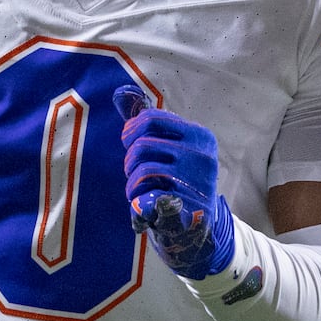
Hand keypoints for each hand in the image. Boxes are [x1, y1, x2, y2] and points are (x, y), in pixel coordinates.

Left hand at [112, 85, 234, 279]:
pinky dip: (138, 204)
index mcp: (200, 136)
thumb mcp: (170, 148)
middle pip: (142, 146)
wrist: (197, 228)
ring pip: (141, 171)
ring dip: (132, 186)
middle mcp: (202, 156)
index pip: (152, 119)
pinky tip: (144, 208)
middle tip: (135, 174)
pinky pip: (147, 198)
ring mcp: (196, 183)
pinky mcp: (187, 209)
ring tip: (139, 193)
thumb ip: (146, 123)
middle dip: (130, 162)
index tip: (128, 142)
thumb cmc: (178, 180)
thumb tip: (118, 92)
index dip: (131, 130)